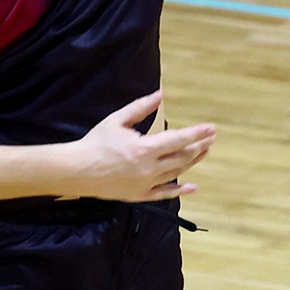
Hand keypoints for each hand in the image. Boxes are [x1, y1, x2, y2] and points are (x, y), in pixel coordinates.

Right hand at [73, 89, 215, 201]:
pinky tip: (193, 187)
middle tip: (211, 138)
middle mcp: (149, 168)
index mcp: (144, 149)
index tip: (211, 128)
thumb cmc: (96, 142)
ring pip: (177, 173)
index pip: (178, 139)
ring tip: (204, 151)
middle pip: (182, 157)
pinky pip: (164, 194)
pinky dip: (180, 190)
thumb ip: (140, 107)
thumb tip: (160, 94)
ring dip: (193, 162)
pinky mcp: (140, 195)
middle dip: (199, 146)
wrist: (78, 170)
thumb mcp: (117, 120)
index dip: (197, 133)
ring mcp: (146, 184)